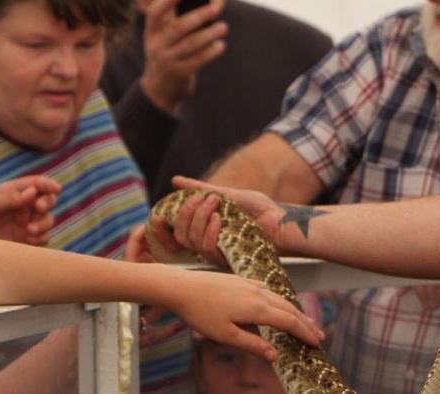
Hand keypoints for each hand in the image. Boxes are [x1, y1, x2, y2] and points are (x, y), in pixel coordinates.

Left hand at [0, 176, 59, 243]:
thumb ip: (8, 199)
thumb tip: (32, 191)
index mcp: (14, 193)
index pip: (36, 184)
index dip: (48, 184)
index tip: (56, 188)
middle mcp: (24, 207)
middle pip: (47, 200)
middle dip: (48, 202)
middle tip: (39, 208)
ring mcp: (27, 223)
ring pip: (48, 219)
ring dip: (44, 223)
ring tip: (29, 231)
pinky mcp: (28, 240)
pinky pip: (44, 237)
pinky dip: (42, 238)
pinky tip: (30, 240)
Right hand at [139, 0, 228, 114]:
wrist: (159, 89)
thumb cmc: (168, 54)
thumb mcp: (165, 39)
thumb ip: (179, 23)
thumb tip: (209, 4)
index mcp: (152, 32)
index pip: (154, 12)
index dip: (166, 0)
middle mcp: (156, 45)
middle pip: (178, 27)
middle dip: (198, 16)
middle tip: (216, 8)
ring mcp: (166, 60)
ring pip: (190, 44)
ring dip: (209, 34)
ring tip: (224, 27)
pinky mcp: (179, 73)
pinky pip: (198, 60)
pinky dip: (211, 51)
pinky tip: (221, 45)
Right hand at [149, 177, 280, 267]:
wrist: (281, 222)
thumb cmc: (259, 210)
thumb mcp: (228, 195)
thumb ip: (202, 189)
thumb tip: (176, 180)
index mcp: (203, 229)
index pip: (174, 233)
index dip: (161, 229)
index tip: (157, 215)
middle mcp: (206, 243)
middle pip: (180, 235)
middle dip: (185, 214)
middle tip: (201, 197)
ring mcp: (216, 252)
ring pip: (192, 241)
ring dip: (199, 218)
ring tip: (214, 202)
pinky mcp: (227, 258)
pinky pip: (208, 249)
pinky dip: (210, 231)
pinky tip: (219, 219)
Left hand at [167, 268, 324, 359]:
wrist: (183, 287)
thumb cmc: (201, 314)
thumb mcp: (225, 335)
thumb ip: (252, 344)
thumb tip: (275, 355)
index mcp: (257, 308)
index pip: (289, 322)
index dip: (304, 333)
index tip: (316, 343)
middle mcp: (260, 293)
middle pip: (290, 309)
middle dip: (306, 323)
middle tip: (320, 336)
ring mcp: (252, 285)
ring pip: (281, 299)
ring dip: (296, 312)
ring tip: (306, 323)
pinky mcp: (244, 281)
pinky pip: (271, 292)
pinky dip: (283, 302)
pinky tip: (281, 306)